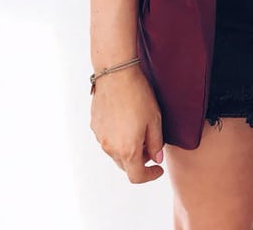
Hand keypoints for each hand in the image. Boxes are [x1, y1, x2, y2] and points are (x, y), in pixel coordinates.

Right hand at [90, 65, 164, 182]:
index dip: (150, 175)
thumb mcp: (155, 119)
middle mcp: (110, 148)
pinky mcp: (94, 126)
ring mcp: (100, 138)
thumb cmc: (139, 95)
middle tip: (151, 145)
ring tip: (138, 129)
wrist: (116, 74)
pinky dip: (117, 137)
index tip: (158, 168)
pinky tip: (125, 120)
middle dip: (139, 161)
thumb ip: (156, 143)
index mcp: (128, 149)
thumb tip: (156, 159)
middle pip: (126, 166)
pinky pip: (107, 139)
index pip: (137, 176)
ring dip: (127, 148)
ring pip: (115, 152)